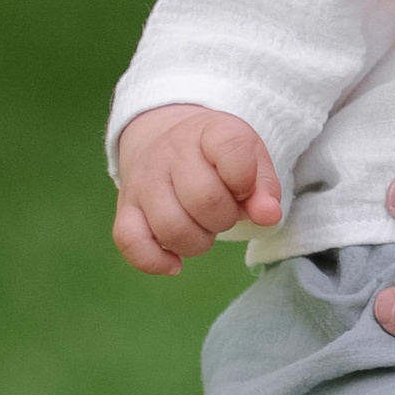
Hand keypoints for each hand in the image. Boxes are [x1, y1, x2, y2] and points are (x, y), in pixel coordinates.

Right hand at [113, 101, 281, 273]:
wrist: (165, 139)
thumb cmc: (217, 156)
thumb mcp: (250, 158)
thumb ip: (265, 187)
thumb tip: (269, 217)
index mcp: (209, 131)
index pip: (231, 151)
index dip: (246, 180)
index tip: (244, 187)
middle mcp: (170, 152)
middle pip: (204, 199)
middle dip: (225, 217)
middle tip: (225, 211)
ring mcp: (144, 181)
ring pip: (171, 228)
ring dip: (198, 241)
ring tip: (203, 227)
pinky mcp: (125, 208)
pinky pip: (132, 243)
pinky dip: (155, 261)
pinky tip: (175, 262)